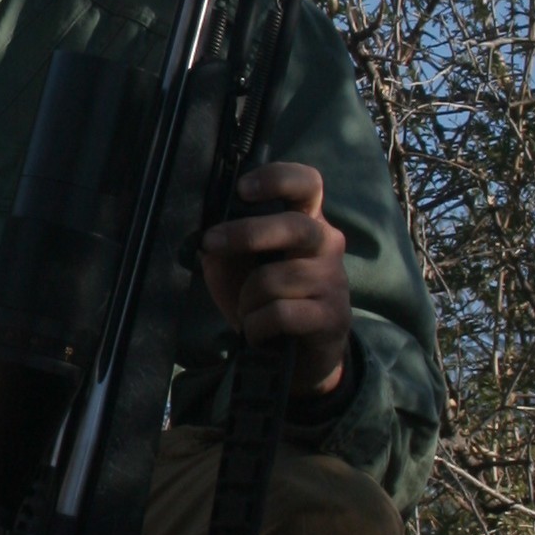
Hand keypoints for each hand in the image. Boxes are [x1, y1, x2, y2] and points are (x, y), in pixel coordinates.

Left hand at [199, 161, 352, 399]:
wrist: (299, 355)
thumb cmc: (267, 299)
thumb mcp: (238, 267)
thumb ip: (224, 243)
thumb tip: (202, 229)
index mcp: (306, 222)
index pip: (308, 183)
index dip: (277, 178)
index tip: (243, 189)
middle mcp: (326, 245)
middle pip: (295, 226)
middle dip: (246, 234)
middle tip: (211, 243)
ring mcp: (333, 281)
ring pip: (275, 278)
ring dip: (247, 299)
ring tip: (248, 310)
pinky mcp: (331, 317)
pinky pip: (280, 314)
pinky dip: (257, 325)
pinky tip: (259, 331)